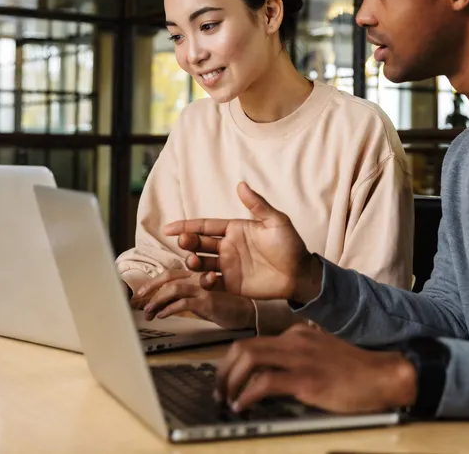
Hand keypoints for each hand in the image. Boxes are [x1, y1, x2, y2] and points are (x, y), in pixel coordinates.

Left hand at [135, 270, 254, 330]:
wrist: (247, 313)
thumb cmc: (225, 306)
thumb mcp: (202, 299)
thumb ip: (186, 296)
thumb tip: (164, 304)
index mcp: (197, 275)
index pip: (172, 273)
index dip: (155, 281)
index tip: (143, 292)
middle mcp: (199, 277)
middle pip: (170, 277)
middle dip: (151, 286)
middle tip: (139, 297)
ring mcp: (204, 288)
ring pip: (173, 289)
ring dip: (157, 300)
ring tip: (149, 312)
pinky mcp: (208, 300)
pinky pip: (183, 303)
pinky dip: (169, 309)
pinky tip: (162, 316)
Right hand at [163, 183, 321, 302]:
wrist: (300, 274)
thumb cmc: (291, 245)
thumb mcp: (276, 222)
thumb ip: (257, 205)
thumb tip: (241, 184)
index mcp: (235, 229)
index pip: (205, 226)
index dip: (186, 226)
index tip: (168, 228)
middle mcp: (228, 247)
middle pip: (199, 243)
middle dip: (187, 242)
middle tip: (183, 243)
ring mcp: (228, 266)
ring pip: (201, 263)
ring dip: (192, 261)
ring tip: (193, 260)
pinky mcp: (232, 284)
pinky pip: (211, 283)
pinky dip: (205, 281)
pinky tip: (210, 278)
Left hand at [215, 324, 416, 413]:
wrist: (384, 375)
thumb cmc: (356, 371)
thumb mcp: (321, 356)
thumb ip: (298, 360)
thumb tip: (269, 378)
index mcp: (297, 335)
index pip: (252, 342)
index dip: (231, 363)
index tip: (225, 380)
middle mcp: (294, 341)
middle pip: (243, 347)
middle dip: (223, 371)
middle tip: (219, 391)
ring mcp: (300, 358)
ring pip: (249, 359)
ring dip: (230, 382)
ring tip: (227, 400)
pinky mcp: (307, 379)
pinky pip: (264, 382)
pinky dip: (247, 395)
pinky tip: (244, 406)